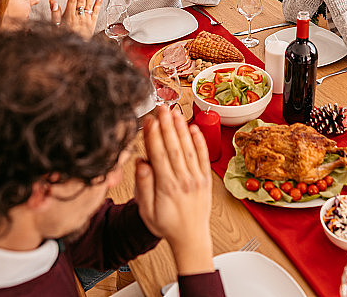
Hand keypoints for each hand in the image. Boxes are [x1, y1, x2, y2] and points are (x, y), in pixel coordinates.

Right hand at [49, 0, 101, 38]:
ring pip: (89, 4)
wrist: (74, 51)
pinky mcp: (93, 24)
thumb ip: (54, 14)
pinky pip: (96, 12)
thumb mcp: (55, 27)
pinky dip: (98, 3)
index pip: (72, 0)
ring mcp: (87, 20)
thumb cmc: (64, 37)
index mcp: (69, 17)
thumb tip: (52, 1)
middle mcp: (79, 17)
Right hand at [136, 106, 213, 274]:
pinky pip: (203, 157)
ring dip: (181, 129)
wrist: (191, 238)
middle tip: (161, 108)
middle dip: (167, 126)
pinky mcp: (205, 179)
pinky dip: (200, 141)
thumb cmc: (166, 225)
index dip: (153, 136)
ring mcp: (196, 178)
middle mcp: (183, 181)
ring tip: (174, 112)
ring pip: (188, 149)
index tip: (149, 120)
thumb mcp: (147, 211)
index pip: (159, 155)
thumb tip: (141, 163)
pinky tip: (194, 127)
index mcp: (167, 187)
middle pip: (174, 148)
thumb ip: (144, 187)